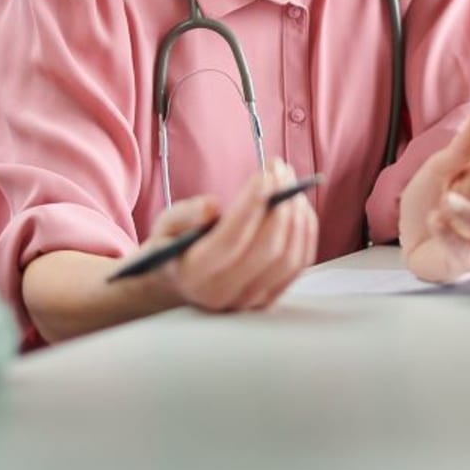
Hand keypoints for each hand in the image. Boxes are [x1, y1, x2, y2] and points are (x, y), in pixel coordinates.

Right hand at [142, 159, 318, 312]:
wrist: (182, 279)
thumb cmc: (175, 245)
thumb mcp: (164, 226)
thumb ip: (183, 215)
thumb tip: (211, 207)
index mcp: (194, 275)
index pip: (229, 242)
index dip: (251, 207)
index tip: (265, 176)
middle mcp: (223, 294)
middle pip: (266, 250)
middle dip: (279, 205)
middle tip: (279, 170)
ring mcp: (249, 299)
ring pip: (288, 258)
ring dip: (295, 215)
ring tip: (288, 182)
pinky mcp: (270, 297)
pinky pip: (298, 264)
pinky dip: (304, 231)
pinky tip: (298, 206)